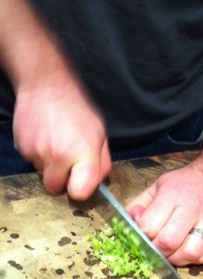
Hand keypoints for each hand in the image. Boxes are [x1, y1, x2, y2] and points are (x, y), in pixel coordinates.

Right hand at [13, 72, 111, 200]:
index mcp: (82, 153)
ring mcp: (37, 152)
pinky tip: (45, 138)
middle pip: (55, 188)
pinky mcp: (22, 148)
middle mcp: (58, 156)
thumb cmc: (77, 109)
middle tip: (68, 163)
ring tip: (57, 143)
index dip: (80, 191)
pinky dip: (39, 155)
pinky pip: (32, 162)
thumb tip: (99, 183)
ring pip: (43, 174)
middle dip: (62, 180)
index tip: (81, 183)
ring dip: (50, 165)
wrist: (46, 86)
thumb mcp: (100, 134)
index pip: (79, 192)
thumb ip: (102, 162)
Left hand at [126, 157, 202, 265]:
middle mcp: (191, 209)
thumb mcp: (157, 186)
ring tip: (168, 251)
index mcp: (172, 195)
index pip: (150, 225)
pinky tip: (182, 250)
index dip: (140, 236)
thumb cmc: (183, 183)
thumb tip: (129, 223)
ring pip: (189, 253)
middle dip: (155, 250)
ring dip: (174, 258)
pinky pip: (202, 256)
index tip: (140, 236)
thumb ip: (139, 205)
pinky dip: (189, 259)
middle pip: (168, 242)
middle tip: (152, 247)